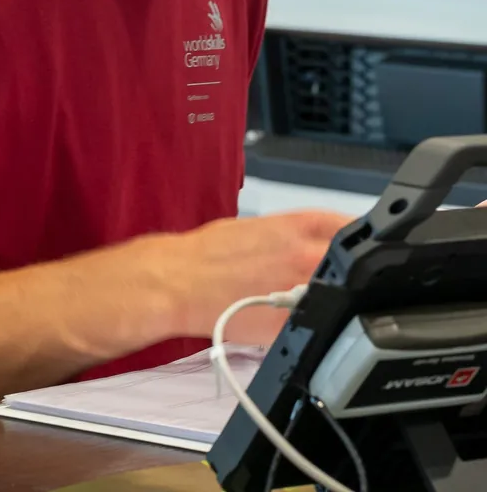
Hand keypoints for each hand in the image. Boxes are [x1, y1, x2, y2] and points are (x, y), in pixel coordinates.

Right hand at [156, 211, 350, 345]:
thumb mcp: (260, 227)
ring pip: (344, 295)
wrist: (179, 281)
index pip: (353, 226)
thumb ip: (297, 235)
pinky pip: (322, 326)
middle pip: (358, 263)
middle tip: (359, 278)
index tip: (374, 246)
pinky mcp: (290, 326)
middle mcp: (306, 255)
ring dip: (346, 297)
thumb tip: (320, 243)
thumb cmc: (211, 252)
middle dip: (361, 270)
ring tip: (335, 301)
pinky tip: (317, 324)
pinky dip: (325, 325)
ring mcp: (302, 292)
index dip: (367, 237)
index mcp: (298, 227)